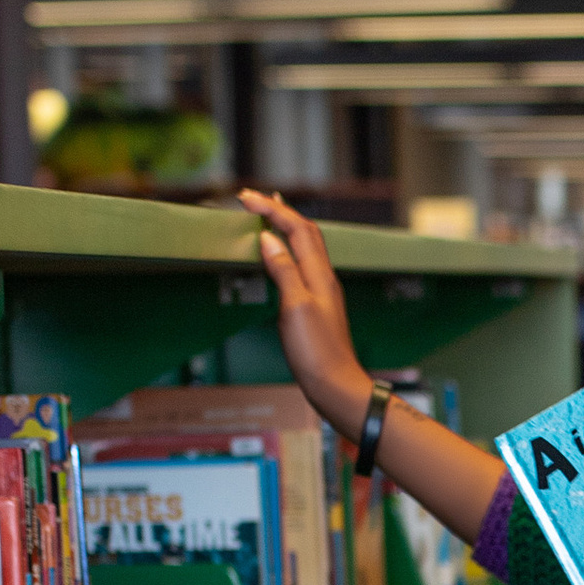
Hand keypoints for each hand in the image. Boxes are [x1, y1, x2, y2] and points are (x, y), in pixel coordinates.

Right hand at [243, 188, 367, 436]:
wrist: (336, 386)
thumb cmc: (317, 353)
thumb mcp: (295, 307)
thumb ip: (284, 270)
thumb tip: (269, 239)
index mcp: (319, 274)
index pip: (297, 228)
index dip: (273, 209)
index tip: (247, 198)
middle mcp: (324, 279)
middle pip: (306, 232)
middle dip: (280, 211)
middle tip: (254, 200)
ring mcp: (322, 292)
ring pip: (306, 248)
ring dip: (286, 227)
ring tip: (268, 217)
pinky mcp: (317, 307)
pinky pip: (303, 266)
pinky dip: (288, 251)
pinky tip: (280, 257)